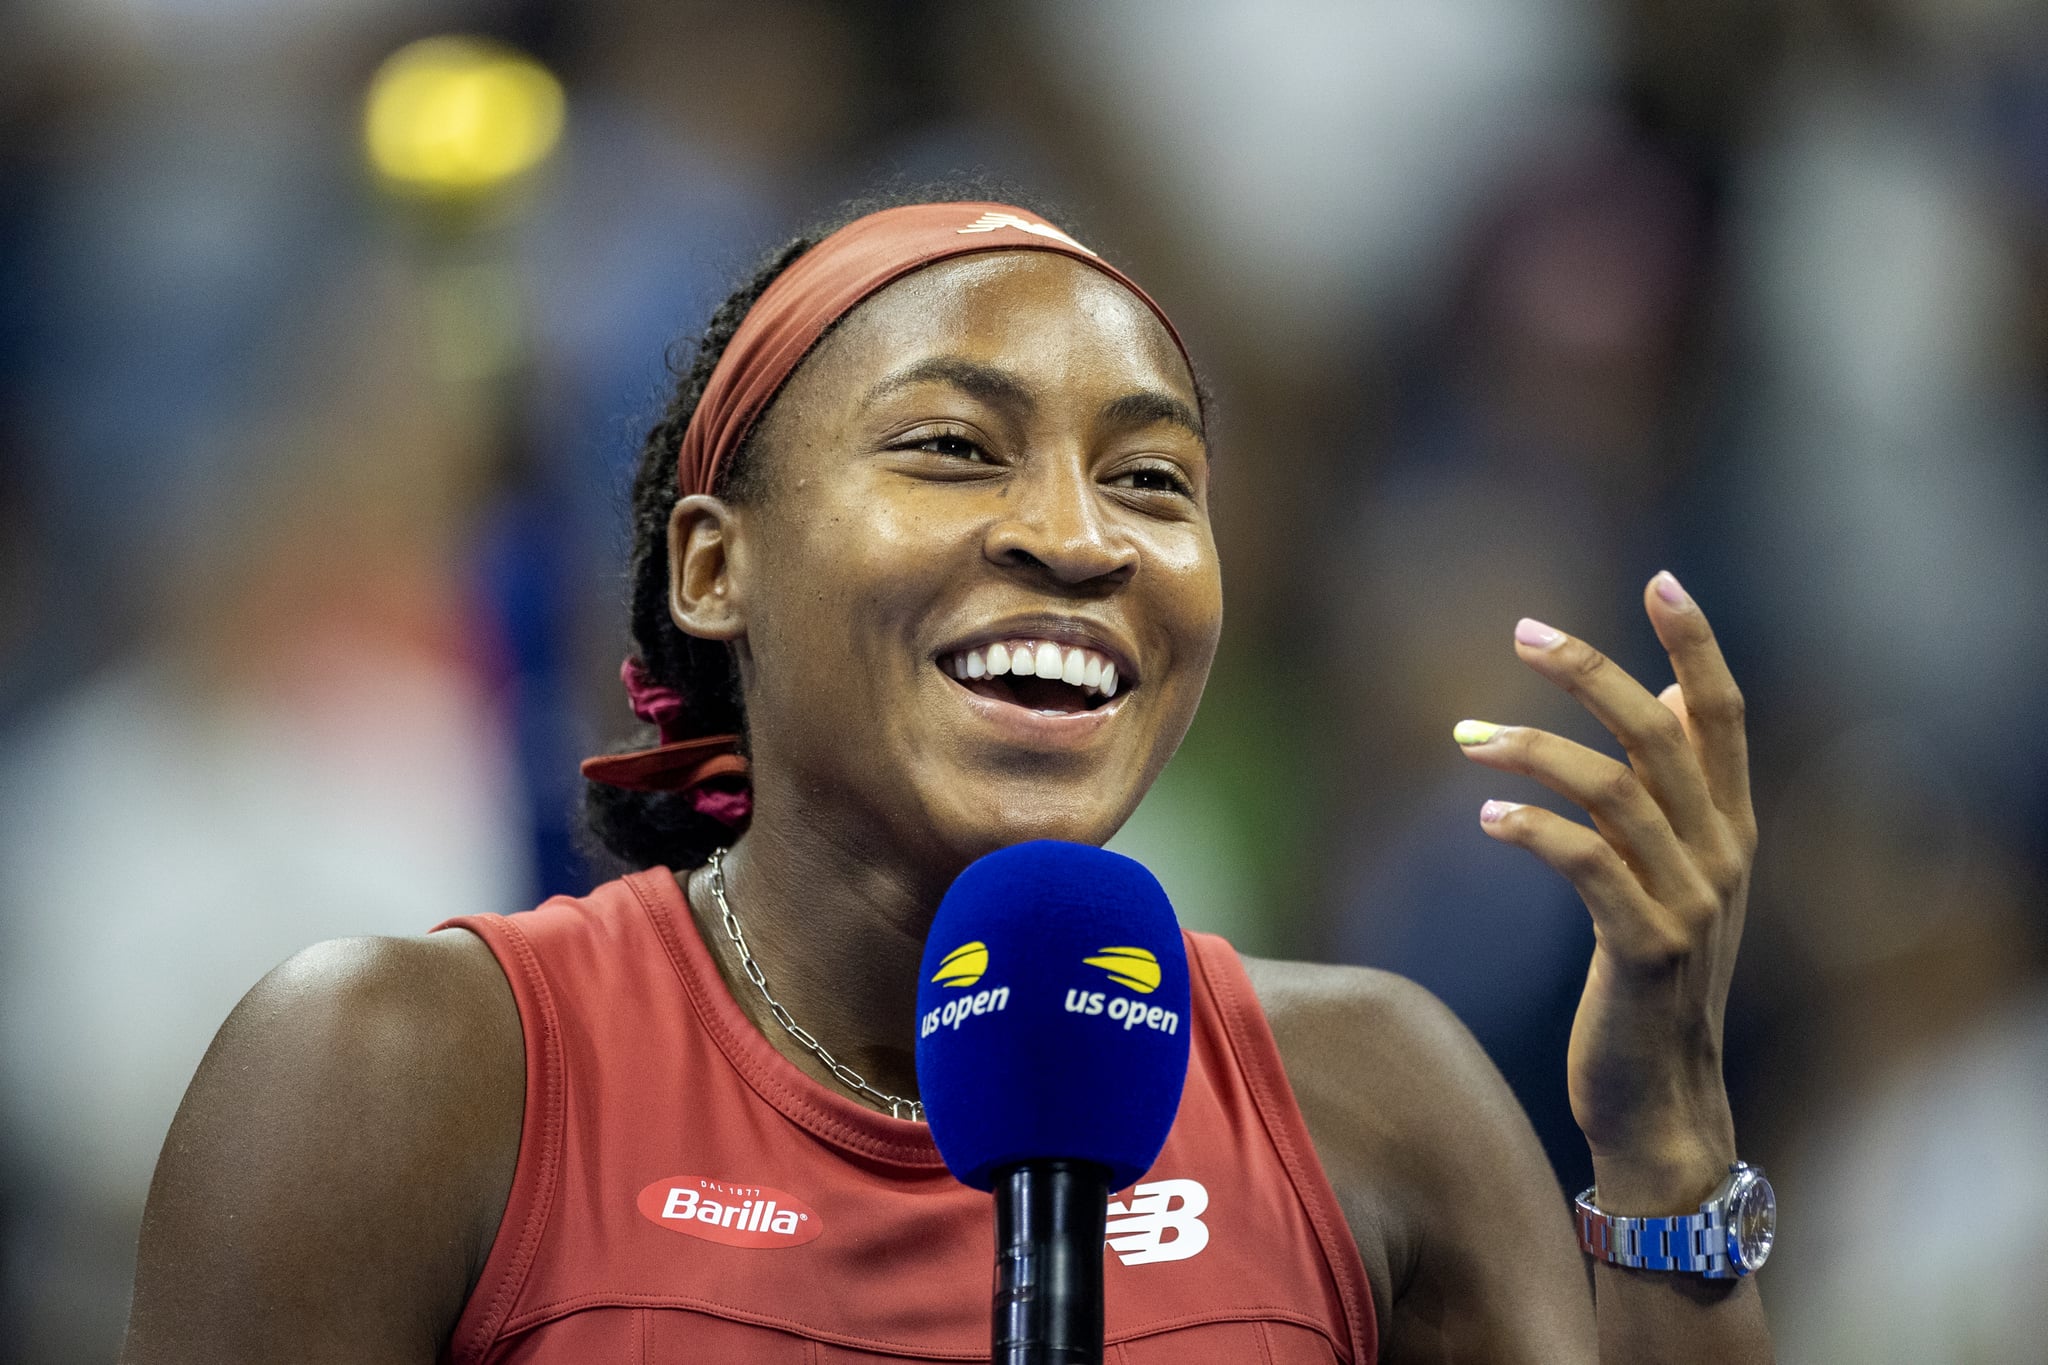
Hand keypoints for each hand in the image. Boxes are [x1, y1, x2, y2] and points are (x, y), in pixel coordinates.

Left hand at [1452, 571, 1756, 1211]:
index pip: (1723, 715)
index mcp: (1730, 826)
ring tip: (1467, 735)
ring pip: (1616, 790)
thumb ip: (1675, 792)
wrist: (1660, 1098)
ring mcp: (1691, 903)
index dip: (1698, 644)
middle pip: (1662, 733)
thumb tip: (1663, 696)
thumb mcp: (1679, 876)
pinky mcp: (1644, 948)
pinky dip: (1534, 829)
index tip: (1663, 579)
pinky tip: (1487, 817)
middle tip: (1522, 630)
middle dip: (1593, 672)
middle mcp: (1722, 854)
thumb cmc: (1652, 975)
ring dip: (1534, 749)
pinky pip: (1587, 865)